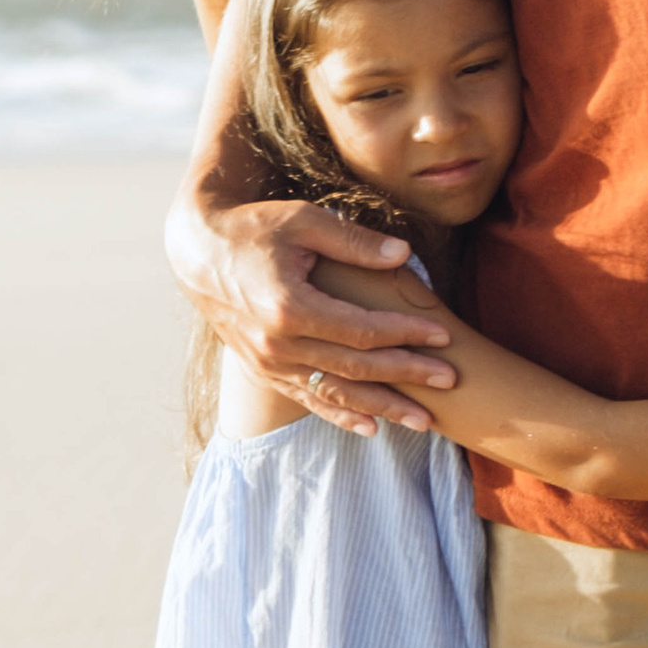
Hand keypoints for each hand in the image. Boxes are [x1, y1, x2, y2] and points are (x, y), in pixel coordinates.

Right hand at [175, 198, 456, 433]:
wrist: (197, 252)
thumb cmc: (254, 227)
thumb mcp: (302, 220)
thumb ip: (354, 242)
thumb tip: (405, 255)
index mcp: (289, 307)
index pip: (362, 330)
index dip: (406, 334)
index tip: (444, 336)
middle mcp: (278, 344)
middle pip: (355, 368)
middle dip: (407, 377)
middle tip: (450, 380)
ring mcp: (268, 363)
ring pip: (335, 393)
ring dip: (383, 409)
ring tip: (425, 422)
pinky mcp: (263, 370)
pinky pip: (307, 400)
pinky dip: (341, 415)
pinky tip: (372, 427)